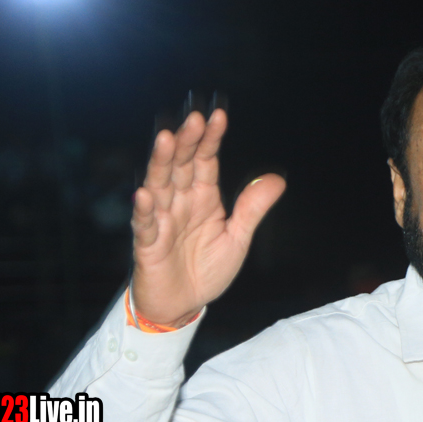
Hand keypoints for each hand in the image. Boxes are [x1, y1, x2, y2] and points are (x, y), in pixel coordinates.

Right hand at [130, 108, 284, 326]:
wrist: (182, 305)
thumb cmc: (205, 269)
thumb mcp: (237, 239)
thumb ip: (251, 209)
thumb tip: (277, 179)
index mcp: (203, 198)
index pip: (205, 161)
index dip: (210, 140)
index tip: (217, 116)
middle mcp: (180, 203)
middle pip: (180, 166)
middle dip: (186, 142)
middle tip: (193, 119)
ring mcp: (162, 221)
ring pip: (159, 186)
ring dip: (162, 163)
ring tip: (166, 140)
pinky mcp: (148, 244)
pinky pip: (145, 224)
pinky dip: (145, 210)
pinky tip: (145, 193)